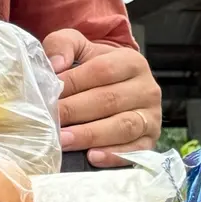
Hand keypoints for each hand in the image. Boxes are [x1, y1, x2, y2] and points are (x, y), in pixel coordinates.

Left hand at [42, 30, 160, 165]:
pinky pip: (135, 150)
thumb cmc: (93, 68)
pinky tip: (92, 157)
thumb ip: (64, 45)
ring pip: (123, 126)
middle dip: (76, 111)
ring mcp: (152, 116)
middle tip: (51, 121)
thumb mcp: (79, 47)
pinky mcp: (150, 140)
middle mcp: (147, 88)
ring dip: (90, 135)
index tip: (49, 94)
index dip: (73, 82)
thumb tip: (55, 64)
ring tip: (63, 140)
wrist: (116, 87)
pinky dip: (113, 155)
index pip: (102, 71)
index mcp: (131, 61)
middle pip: (109, 100)